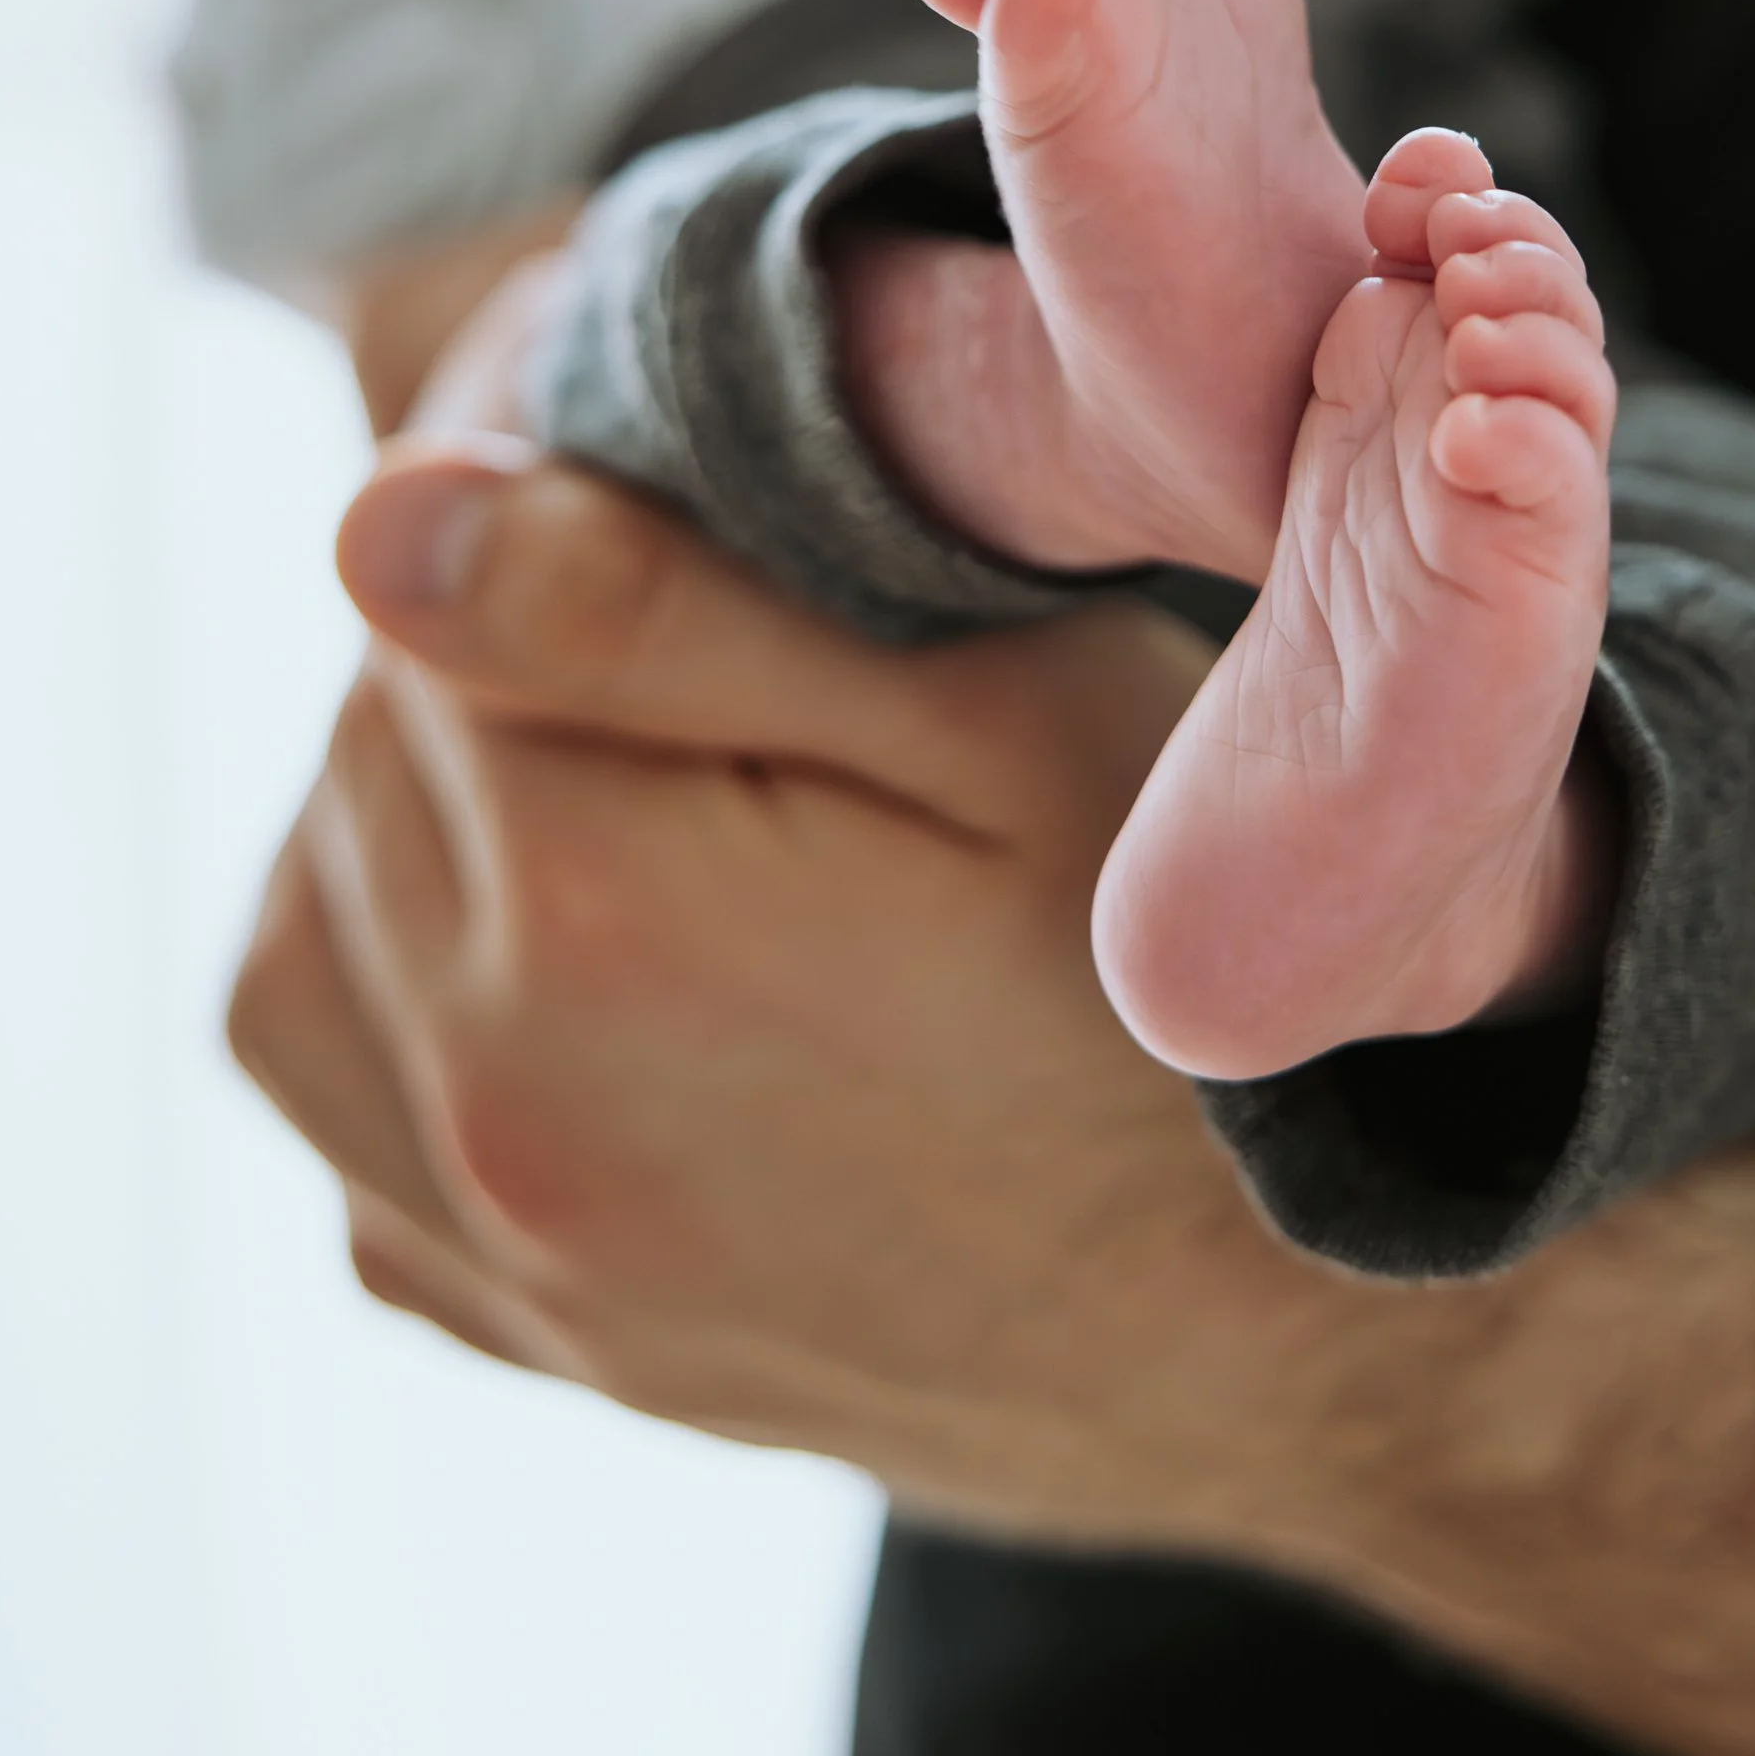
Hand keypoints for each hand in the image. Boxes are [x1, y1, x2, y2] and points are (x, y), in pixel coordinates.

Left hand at [229, 441, 1754, 1755]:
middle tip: (751, 583)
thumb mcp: (1030, 726)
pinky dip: (472, 981)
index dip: (558, 449)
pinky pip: (390, 1105)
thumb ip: (690, 593)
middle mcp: (486, 1130)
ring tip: (715, 744)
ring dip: (484, 794)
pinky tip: (661, 936)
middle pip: (387, 746)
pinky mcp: (560, 1319)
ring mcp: (511, 1252)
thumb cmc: (1263, 1003)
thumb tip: (384, 490)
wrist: (1400, 1365)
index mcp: (575, 957)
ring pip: (354, 922)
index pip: (439, 581)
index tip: (689, 390)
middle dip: (533, 622)